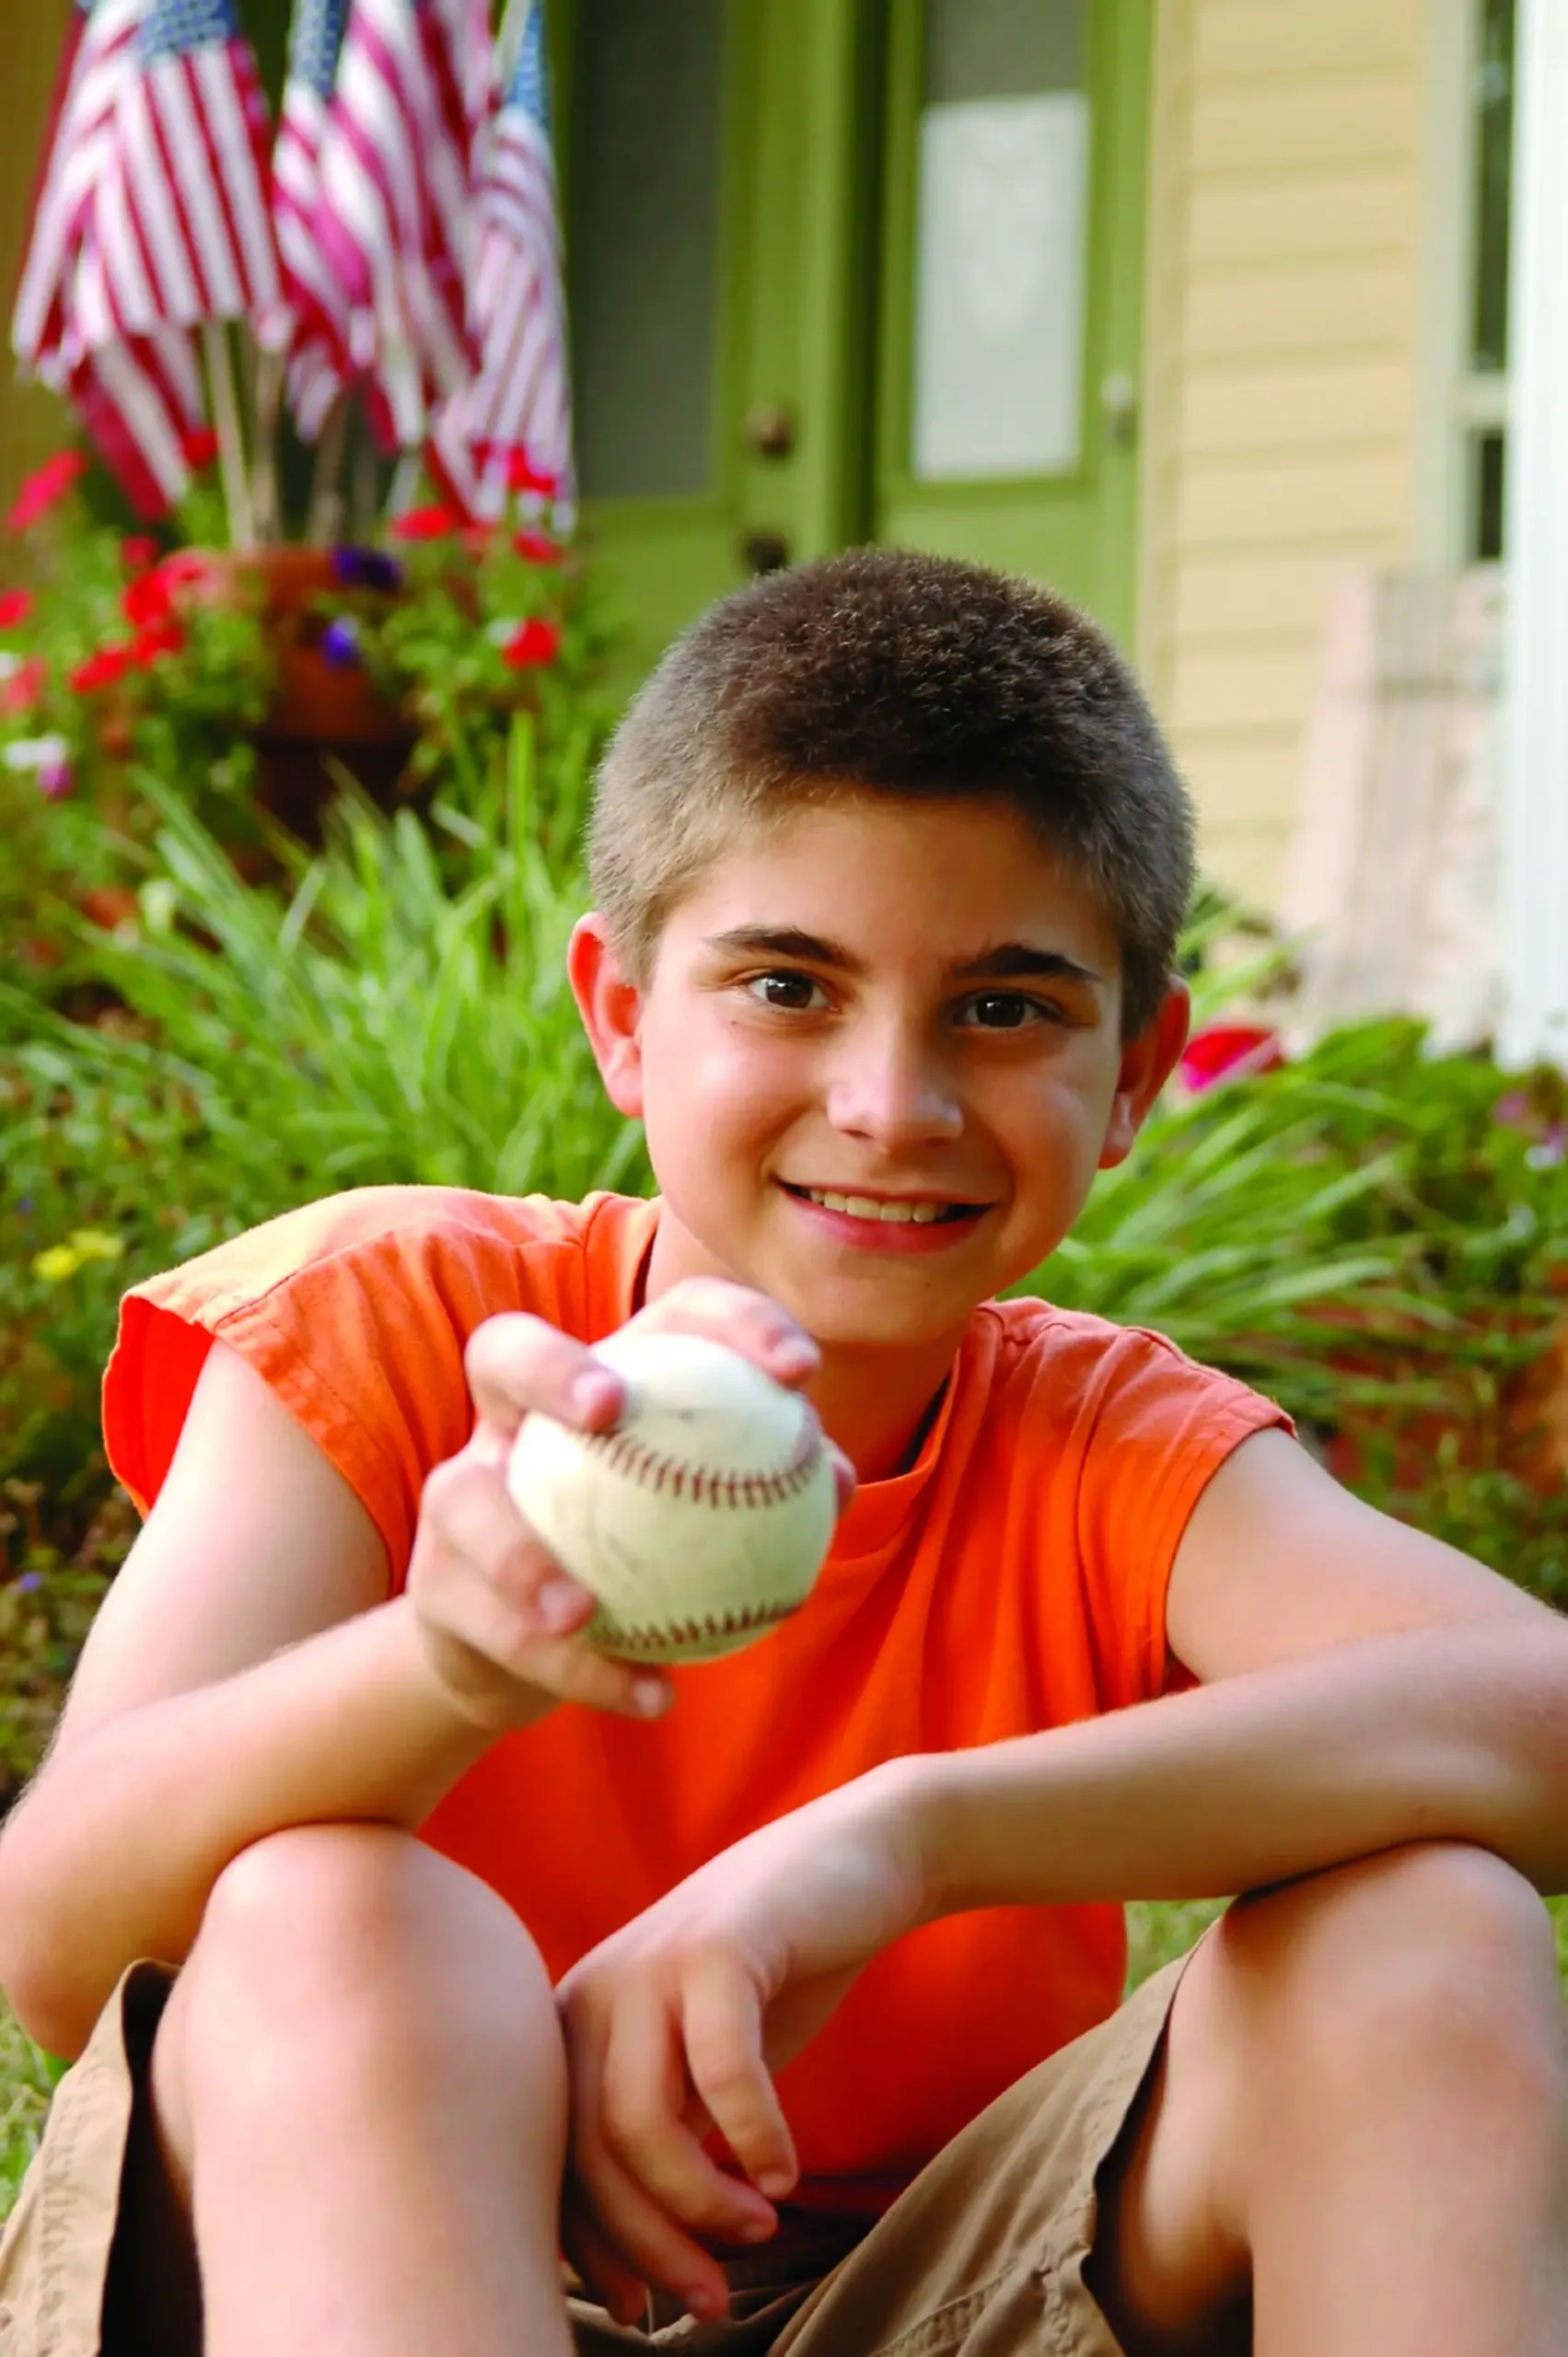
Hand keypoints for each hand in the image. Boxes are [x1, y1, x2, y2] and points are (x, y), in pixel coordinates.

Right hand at [407, 1277, 854, 1730]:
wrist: (520, 1651)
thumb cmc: (637, 1558)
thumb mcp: (706, 1520)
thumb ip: (767, 1492)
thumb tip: (837, 1481)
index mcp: (596, 1382)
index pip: (667, 1318)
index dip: (731, 1322)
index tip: (799, 1373)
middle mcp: (511, 1421)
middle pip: (502, 1349)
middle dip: (548, 1365)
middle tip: (606, 1410)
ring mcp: (459, 1497)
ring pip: (467, 1505)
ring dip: (522, 1559)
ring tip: (580, 1611)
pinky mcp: (435, 1588)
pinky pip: (499, 1631)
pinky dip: (580, 1672)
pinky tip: (653, 1696)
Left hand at [557, 1764, 926, 2325]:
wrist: (855, 1860)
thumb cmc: (777, 1975)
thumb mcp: (700, 2065)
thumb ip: (666, 2136)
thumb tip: (644, 2265)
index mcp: (574, 2024)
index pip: (554, 2161)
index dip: (594, 2248)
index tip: (646, 2307)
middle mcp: (592, 1992)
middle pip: (591, 2155)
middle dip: (652, 2246)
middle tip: (714, 2297)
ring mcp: (650, 1965)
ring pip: (640, 2124)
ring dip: (701, 2203)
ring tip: (758, 2228)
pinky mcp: (717, 1949)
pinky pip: (720, 2073)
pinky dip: (755, 2139)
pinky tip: (784, 2173)